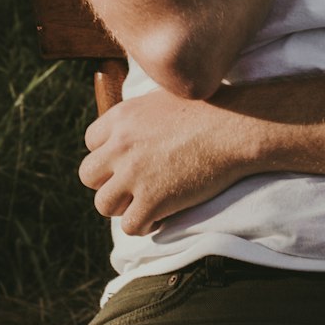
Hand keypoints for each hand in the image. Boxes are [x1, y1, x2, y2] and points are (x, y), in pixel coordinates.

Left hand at [78, 89, 262, 235]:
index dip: (108, 154)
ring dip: (122, 207)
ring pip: (103, 204)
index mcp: (122, 117)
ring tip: (145, 202)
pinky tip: (160, 217)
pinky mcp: (153, 200)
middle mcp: (120, 145)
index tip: (127, 160)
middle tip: (132, 184)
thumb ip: (138, 115)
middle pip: (89, 175)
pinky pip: (130, 226)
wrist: (235, 126)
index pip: (90, 142)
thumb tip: (131, 128)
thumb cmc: (209, 108)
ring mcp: (135, 174)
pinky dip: (143, 226)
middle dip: (108, 182)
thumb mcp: (163, 98)